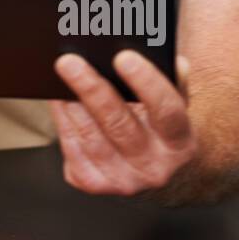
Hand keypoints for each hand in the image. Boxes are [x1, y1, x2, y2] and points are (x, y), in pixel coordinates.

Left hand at [50, 50, 196, 196]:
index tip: (123, 57)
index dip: (146, 82)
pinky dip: (63, 121)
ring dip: (72, 105)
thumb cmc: (158, 123)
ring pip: (92, 138)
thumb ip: (173, 79)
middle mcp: (154, 168)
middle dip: (93, 90)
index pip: (167, 111)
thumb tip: (172, 61)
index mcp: (180, 143)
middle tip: (70, 61)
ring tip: (60, 75)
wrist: (152, 167)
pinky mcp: (94, 183)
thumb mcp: (174, 101)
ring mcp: (123, 180)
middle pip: (120, 125)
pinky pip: (72, 149)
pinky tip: (58, 98)